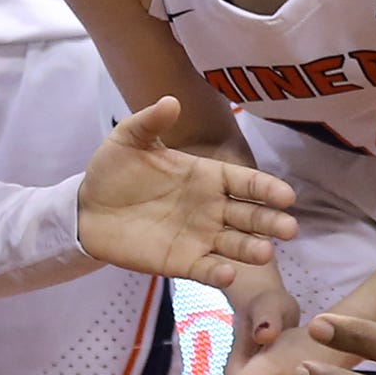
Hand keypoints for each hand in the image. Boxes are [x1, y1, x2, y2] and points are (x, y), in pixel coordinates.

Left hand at [74, 98, 298, 288]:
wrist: (86, 208)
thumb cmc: (113, 170)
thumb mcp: (129, 139)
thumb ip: (151, 121)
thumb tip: (171, 100)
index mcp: (207, 176)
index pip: (246, 183)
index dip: (267, 188)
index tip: (287, 196)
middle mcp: (211, 208)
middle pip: (250, 216)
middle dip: (270, 222)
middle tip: (289, 228)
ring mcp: (199, 237)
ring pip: (235, 245)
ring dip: (251, 249)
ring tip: (265, 253)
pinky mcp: (181, 262)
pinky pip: (205, 269)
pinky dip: (218, 273)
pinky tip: (227, 274)